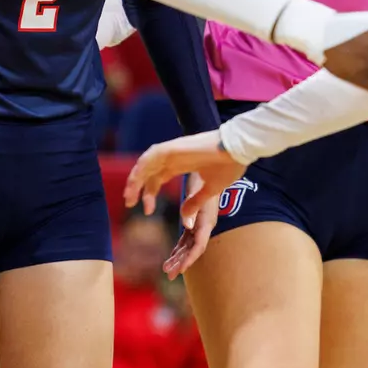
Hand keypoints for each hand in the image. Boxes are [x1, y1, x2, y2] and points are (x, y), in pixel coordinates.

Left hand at [124, 132, 244, 216]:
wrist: (239, 151)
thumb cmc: (228, 166)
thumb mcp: (209, 190)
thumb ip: (195, 203)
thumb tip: (186, 221)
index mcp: (180, 165)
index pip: (157, 179)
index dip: (149, 194)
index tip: (147, 211)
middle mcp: (173, 158)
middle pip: (148, 173)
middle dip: (137, 188)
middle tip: (130, 204)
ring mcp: (172, 151)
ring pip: (145, 164)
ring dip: (135, 179)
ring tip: (129, 197)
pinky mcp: (174, 147)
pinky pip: (150, 156)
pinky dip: (141, 168)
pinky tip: (135, 181)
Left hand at [165, 176, 225, 278]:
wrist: (210, 167)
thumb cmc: (205, 177)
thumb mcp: (198, 192)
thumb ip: (193, 209)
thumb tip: (186, 225)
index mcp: (207, 221)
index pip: (199, 246)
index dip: (190, 259)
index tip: (181, 270)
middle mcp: (204, 225)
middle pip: (193, 249)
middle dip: (181, 263)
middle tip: (169, 275)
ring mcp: (200, 224)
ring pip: (188, 246)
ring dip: (178, 258)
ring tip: (166, 269)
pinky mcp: (195, 221)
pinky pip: (186, 238)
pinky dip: (178, 248)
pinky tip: (170, 257)